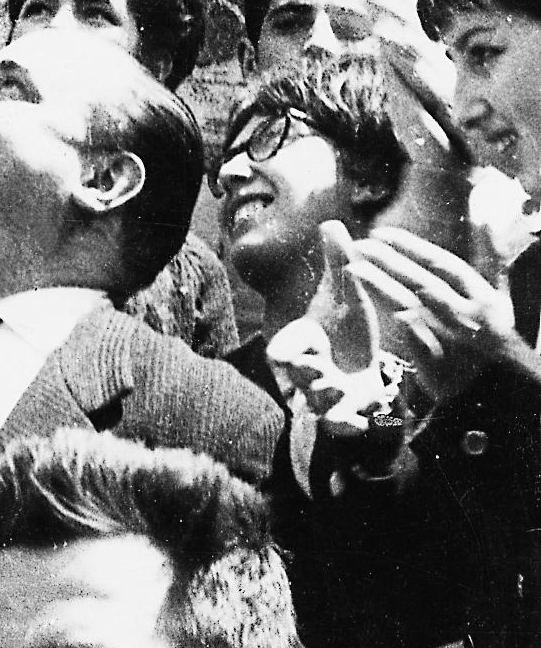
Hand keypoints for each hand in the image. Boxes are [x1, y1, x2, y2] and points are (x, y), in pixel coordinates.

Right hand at [266, 225, 413, 451]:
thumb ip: (338, 263)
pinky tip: (365, 423)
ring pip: (318, 403)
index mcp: (302, 340)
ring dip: (328, 399)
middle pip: (300, 376)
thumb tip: (332, 222)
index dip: (285, 350)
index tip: (283, 353)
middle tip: (317, 370)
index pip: (284, 348)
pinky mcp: (348, 410)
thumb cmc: (345, 324)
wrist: (360, 360)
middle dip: (306, 374)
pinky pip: (342, 423)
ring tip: (342, 392)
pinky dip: (349, 425)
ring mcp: (327, 393)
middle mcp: (310, 369)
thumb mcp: (346, 292)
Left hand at [344, 226, 537, 403]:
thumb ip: (491, 260)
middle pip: (423, 281)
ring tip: (353, 268)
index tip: (379, 232)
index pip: (441, 263)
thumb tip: (484, 219)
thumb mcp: (499, 299)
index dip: (410, 246)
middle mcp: (470, 316)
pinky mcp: (445, 367)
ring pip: (415, 307)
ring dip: (383, 287)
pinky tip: (384, 311)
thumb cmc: (499, 338)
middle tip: (358, 243)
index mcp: (483, 298)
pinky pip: (421, 344)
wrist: (503, 391)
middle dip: (388, 261)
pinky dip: (407, 328)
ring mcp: (457, 342)